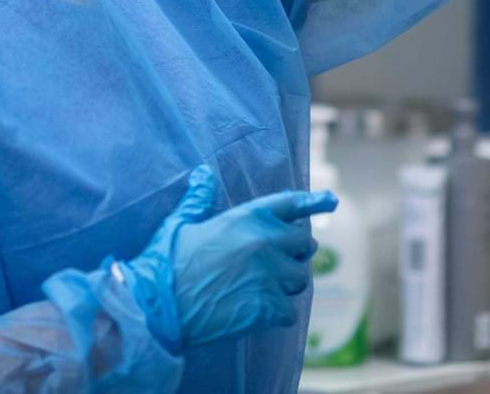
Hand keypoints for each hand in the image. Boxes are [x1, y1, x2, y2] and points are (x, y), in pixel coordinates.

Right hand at [123, 165, 336, 350]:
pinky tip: (258, 313)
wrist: (159, 308)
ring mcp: (269, 275)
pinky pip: (289, 310)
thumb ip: (198, 199)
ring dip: (288, 283)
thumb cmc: (167, 264)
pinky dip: (277, 313)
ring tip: (266, 288)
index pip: (291, 204)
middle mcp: (265, 242)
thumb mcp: (181, 223)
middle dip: (294, 251)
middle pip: (304, 243)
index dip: (312, 202)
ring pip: (300, 278)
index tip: (330, 201)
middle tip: (277, 261)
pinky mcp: (267, 308)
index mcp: (247, 217)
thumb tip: (202, 174)